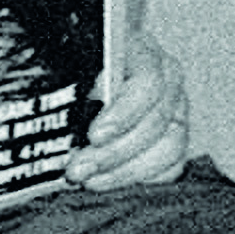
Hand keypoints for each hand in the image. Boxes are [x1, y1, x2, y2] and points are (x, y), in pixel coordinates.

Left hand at [63, 35, 194, 188]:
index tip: (93, 136)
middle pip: (156, 121)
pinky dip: (141, 179)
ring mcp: (176, 112)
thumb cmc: (70, 65)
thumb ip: (67, 81)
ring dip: (125, 171)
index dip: (124, 112)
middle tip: (78, 170)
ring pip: (168, 147)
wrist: (82, 71)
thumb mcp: (66, 63)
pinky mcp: (175, 140)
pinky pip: (171, 167)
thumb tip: (57, 105)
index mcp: (143, 50)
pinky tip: (110, 182)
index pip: (148, 82)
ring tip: (90, 181)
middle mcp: (168, 81)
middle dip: (114, 152)